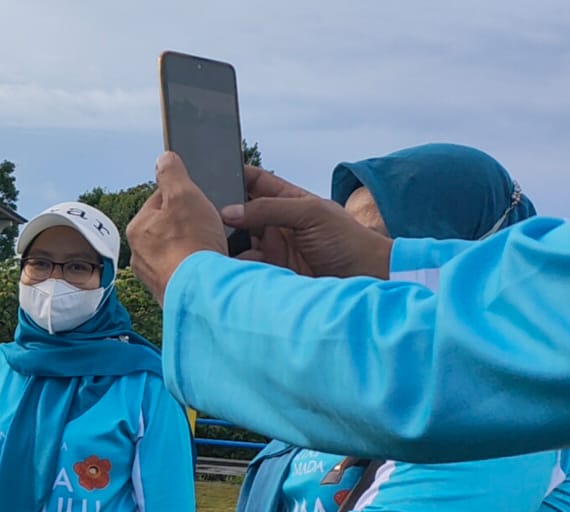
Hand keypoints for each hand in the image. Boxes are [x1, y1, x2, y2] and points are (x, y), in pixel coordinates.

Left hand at [126, 152, 228, 304]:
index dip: (186, 197)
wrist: (201, 293)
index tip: (201, 204)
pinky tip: (211, 268)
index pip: (162, 201)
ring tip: (214, 249)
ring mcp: (153, 276)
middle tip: (212, 228)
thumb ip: (173, 174)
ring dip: (197, 248)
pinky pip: (187, 273)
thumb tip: (163, 158)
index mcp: (138, 228)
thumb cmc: (192, 244)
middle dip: (192, 226)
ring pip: (180, 252)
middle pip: (172, 228)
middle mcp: (139, 254)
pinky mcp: (169, 294)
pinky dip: (199, 269)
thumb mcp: (185, 195)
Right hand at [223, 166, 392, 278]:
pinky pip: (243, 266)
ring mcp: (270, 247)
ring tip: (214, 242)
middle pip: (237, 212)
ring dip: (225, 241)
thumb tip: (228, 211)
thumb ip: (269, 208)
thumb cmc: (347, 240)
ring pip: (235, 240)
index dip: (232, 174)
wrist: (364, 279)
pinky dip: (234, 265)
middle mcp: (274, 221)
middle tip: (205, 216)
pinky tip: (230, 265)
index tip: (208, 175)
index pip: (252, 180)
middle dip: (221, 213)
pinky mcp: (268, 272)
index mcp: (286, 198)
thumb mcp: (310, 213)